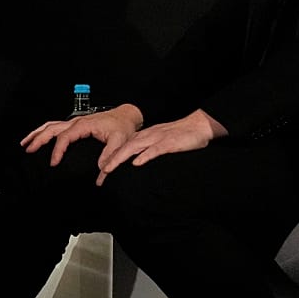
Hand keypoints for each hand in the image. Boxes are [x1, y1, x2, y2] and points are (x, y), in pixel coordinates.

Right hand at [20, 104, 143, 168]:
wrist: (126, 115)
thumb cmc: (122, 126)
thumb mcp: (119, 141)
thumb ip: (110, 156)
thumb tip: (102, 172)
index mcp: (84, 125)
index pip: (65, 137)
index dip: (57, 150)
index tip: (53, 162)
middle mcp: (76, 121)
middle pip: (52, 128)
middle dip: (39, 139)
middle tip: (29, 150)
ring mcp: (74, 122)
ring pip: (51, 125)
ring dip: (37, 133)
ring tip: (26, 143)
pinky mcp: (75, 124)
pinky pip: (56, 126)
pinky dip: (45, 131)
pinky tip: (40, 137)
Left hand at [93, 109, 227, 184]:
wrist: (198, 125)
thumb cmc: (181, 135)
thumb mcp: (161, 141)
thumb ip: (149, 149)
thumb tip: (137, 161)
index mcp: (146, 135)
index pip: (125, 146)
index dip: (112, 157)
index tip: (101, 168)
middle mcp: (148, 135)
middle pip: (125, 147)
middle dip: (111, 159)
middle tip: (100, 172)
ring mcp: (158, 138)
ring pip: (134, 147)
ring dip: (120, 158)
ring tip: (109, 168)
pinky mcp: (169, 143)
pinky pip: (155, 150)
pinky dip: (144, 156)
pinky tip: (137, 162)